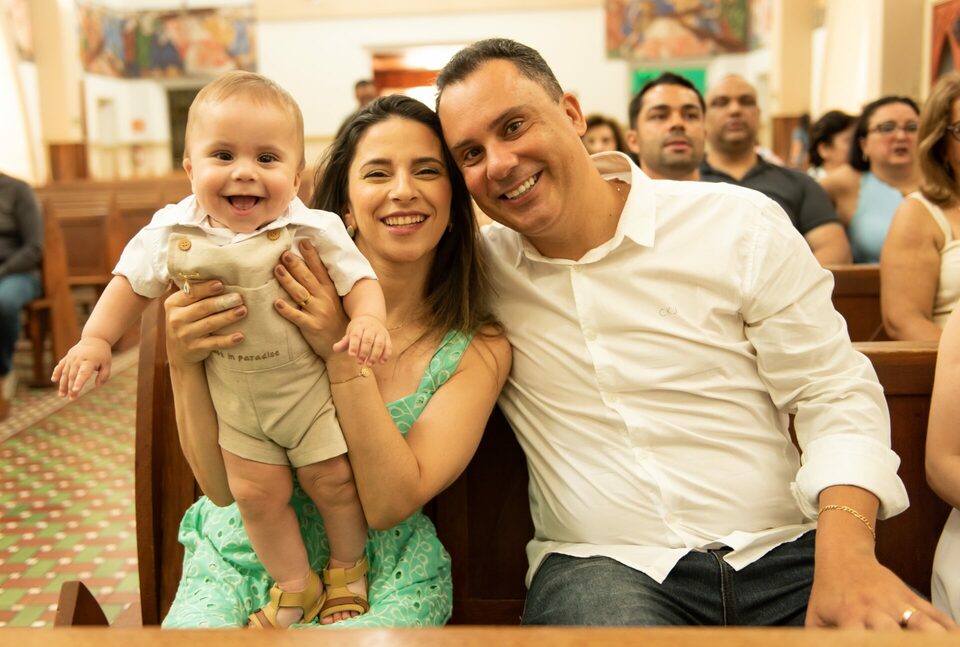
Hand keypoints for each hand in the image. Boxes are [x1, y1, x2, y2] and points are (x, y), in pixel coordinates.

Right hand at [51, 337, 112, 399]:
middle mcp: (78, 359)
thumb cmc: (102, 354)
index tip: (76, 390)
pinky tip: (54, 380)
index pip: (83, 373)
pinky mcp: (67, 357)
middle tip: (72, 398)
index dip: (79, 382)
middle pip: (73, 376)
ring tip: (62, 395)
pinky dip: (57, 372)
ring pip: (65, 373)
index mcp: (89, 361)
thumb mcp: (107, 364)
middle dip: (71, 388)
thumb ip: (104, 375)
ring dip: (63, 384)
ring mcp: (71, 358)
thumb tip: (97, 385)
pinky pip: (60, 365)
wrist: (94, 340)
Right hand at [164, 280, 246, 367]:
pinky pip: (214, 343)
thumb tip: (222, 278)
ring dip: (228, 317)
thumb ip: (196, 295)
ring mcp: (185, 335)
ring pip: (210, 324)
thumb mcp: (184, 308)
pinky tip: (240, 336)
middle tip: (239, 297)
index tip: (221, 284)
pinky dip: (228, 340)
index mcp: (173, 303)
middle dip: (222, 302)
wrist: (179, 354)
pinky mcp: (195, 348)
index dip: (206, 288)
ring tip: (243, 310)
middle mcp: (176, 319)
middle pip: (203, 307)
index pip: (191, 293)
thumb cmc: (187, 322)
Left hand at [273, 241, 347, 361]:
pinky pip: (297, 317)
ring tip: (278, 270)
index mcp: (330, 291)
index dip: (312, 256)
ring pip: (300, 294)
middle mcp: (324, 299)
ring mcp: (318, 313)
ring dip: (288, 281)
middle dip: (296, 265)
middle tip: (284, 254)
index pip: (320, 270)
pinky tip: (276, 303)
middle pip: (308, 279)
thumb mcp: (334, 300)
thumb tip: (308, 268)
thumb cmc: (335, 320)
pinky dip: (287, 310)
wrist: (342, 346)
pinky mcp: (311, 326)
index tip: (303, 242)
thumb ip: (322, 286)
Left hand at [335, 314, 391, 365]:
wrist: (371, 317)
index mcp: (359, 327)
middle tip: (359, 362)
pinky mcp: (387, 337)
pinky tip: (381, 362)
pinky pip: (388, 346)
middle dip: (364, 352)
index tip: (351, 355)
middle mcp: (370, 328)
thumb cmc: (358, 329)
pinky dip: (386, 354)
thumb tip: (335, 348)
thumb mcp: (350, 333)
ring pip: (379, 344)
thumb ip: (344, 342)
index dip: (354, 345)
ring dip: (374, 355)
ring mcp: (380, 333)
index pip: (356, 335)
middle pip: (368, 340)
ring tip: (369, 364)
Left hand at [806, 544, 953, 629]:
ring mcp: (897, 601)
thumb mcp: (816, 617)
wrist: (844, 555)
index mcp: (850, 617)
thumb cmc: (829, 593)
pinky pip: (936, 614)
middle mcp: (876, 609)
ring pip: (923, 623)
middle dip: (904, 646)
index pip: (860, 640)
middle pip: (894, 632)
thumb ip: (818, 640)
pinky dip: (948, 628)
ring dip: (933, 639)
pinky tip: (953, 639)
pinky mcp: (912, 596)